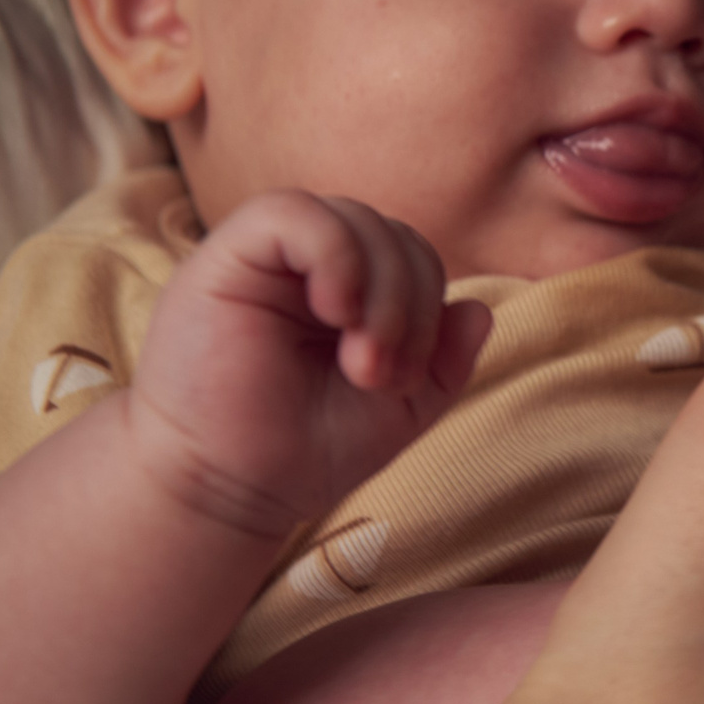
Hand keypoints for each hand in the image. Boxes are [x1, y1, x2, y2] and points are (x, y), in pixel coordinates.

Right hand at [133, 190, 489, 536]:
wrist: (225, 490)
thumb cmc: (306, 451)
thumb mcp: (401, 407)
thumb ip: (445, 360)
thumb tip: (479, 308)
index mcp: (347, 292)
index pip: (413, 257)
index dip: (429, 308)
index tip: (405, 380)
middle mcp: (306, 267)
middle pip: (390, 233)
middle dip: (409, 303)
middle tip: (378, 375)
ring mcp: (265, 258)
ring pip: (350, 217)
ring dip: (380, 288)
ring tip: (360, 360)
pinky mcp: (223, 257)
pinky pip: (291, 212)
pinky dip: (334, 254)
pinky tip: (335, 311)